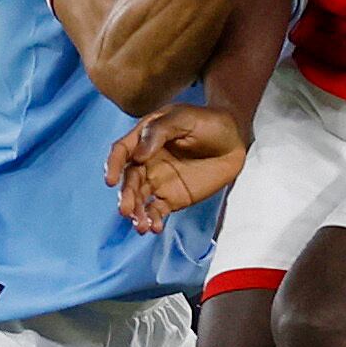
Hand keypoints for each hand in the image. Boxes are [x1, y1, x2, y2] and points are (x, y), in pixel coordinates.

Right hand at [106, 103, 247, 233]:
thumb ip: (159, 132)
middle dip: (126, 196)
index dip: (113, 165)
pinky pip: (157, 211)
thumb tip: (138, 156)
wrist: (234, 140)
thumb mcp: (184, 118)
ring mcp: (158, 181)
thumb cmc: (208, 122)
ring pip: (140, 200)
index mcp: (144, 139)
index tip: (110, 180)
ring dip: (137, 214)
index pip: (122, 152)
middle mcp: (146, 162)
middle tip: (126, 210)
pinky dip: (153, 220)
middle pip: (129, 181)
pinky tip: (155, 228)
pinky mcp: (172, 198)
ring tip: (141, 226)